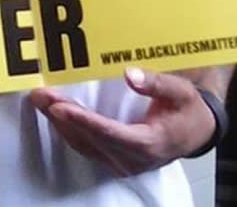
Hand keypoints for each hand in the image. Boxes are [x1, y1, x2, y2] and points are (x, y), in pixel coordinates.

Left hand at [28, 68, 215, 176]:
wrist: (196, 132)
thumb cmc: (188, 110)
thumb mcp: (181, 92)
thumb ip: (157, 84)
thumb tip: (130, 74)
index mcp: (148, 144)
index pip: (109, 133)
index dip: (83, 121)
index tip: (60, 107)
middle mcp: (131, 159)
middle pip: (89, 138)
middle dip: (61, 117)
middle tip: (39, 96)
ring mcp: (122, 163)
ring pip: (84, 145)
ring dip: (60, 123)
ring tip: (40, 101)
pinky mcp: (115, 159)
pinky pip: (87, 146)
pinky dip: (69, 130)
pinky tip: (56, 114)